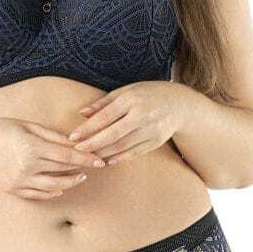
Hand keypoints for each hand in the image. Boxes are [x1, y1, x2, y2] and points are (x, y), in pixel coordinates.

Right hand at [0, 117, 106, 199]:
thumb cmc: (0, 130)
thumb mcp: (27, 126)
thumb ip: (52, 135)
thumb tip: (75, 142)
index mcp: (31, 147)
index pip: (67, 156)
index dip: (86, 158)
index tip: (100, 160)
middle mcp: (26, 166)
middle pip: (62, 171)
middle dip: (81, 169)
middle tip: (93, 166)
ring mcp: (19, 181)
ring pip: (54, 187)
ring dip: (70, 183)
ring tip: (80, 177)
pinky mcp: (14, 190)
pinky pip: (39, 194)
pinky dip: (53, 192)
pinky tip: (61, 186)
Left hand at [67, 82, 188, 164]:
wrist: (180, 104)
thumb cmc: (148, 94)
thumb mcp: (127, 91)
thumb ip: (104, 103)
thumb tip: (82, 114)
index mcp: (132, 99)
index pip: (105, 116)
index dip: (88, 128)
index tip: (72, 137)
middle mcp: (142, 115)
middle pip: (113, 134)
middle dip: (93, 144)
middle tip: (76, 150)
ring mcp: (151, 130)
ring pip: (123, 146)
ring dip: (103, 153)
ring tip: (87, 156)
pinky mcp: (157, 141)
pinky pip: (134, 152)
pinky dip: (120, 158)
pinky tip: (107, 160)